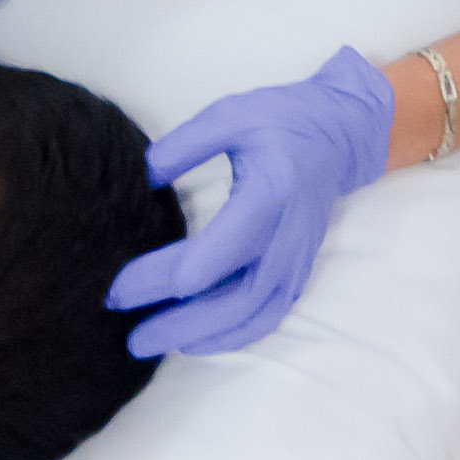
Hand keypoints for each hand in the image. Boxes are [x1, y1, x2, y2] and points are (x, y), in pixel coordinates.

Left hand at [105, 47, 394, 357]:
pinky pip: (266, 316)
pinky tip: (195, 342)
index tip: (119, 287)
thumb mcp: (230, 115)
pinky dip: (231, 336)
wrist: (340, 135)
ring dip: (200, 337)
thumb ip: (184, 145)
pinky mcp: (298, 272)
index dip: (163, 278)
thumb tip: (144, 178)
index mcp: (267, 198)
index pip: (212, 255)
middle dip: (176, 322)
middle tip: (129, 335)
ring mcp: (295, 261)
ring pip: (250, 316)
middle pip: (230, 299)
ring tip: (151, 344)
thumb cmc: (281, 121)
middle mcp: (284, 240)